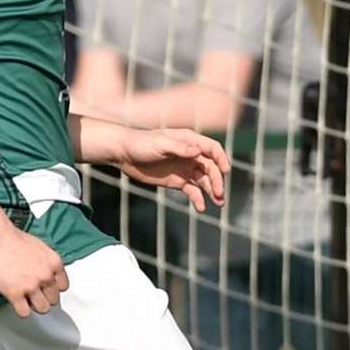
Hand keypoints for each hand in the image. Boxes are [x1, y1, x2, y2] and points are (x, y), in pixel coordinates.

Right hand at [0, 220, 69, 318]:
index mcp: (54, 263)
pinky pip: (24, 313)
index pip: (63, 287)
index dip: (53, 289)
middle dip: (44, 298)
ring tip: (26, 301)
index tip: (46, 289)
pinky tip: (16, 303)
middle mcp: (46, 275)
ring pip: (43, 309)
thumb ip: (44, 262)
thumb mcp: (38, 247)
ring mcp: (31, 286)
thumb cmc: (11, 238)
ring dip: (34, 306)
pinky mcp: (15, 294)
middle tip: (34, 295)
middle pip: (54, 299)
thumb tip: (43, 271)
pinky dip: (20, 310)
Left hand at [115, 127, 230, 211]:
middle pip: (211, 168)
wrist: (123, 153)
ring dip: (213, 191)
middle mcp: (191, 155)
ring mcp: (185, 169)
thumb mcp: (160, 144)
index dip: (222, 159)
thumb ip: (180, 148)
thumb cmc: (141, 143)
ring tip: (219, 204)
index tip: (226, 171)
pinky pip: (193, 191)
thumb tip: (198, 151)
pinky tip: (201, 208)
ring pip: (205, 181)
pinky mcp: (178, 181)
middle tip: (218, 194)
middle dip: (217, 181)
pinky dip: (198, 199)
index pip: (212, 149)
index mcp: (189, 141)